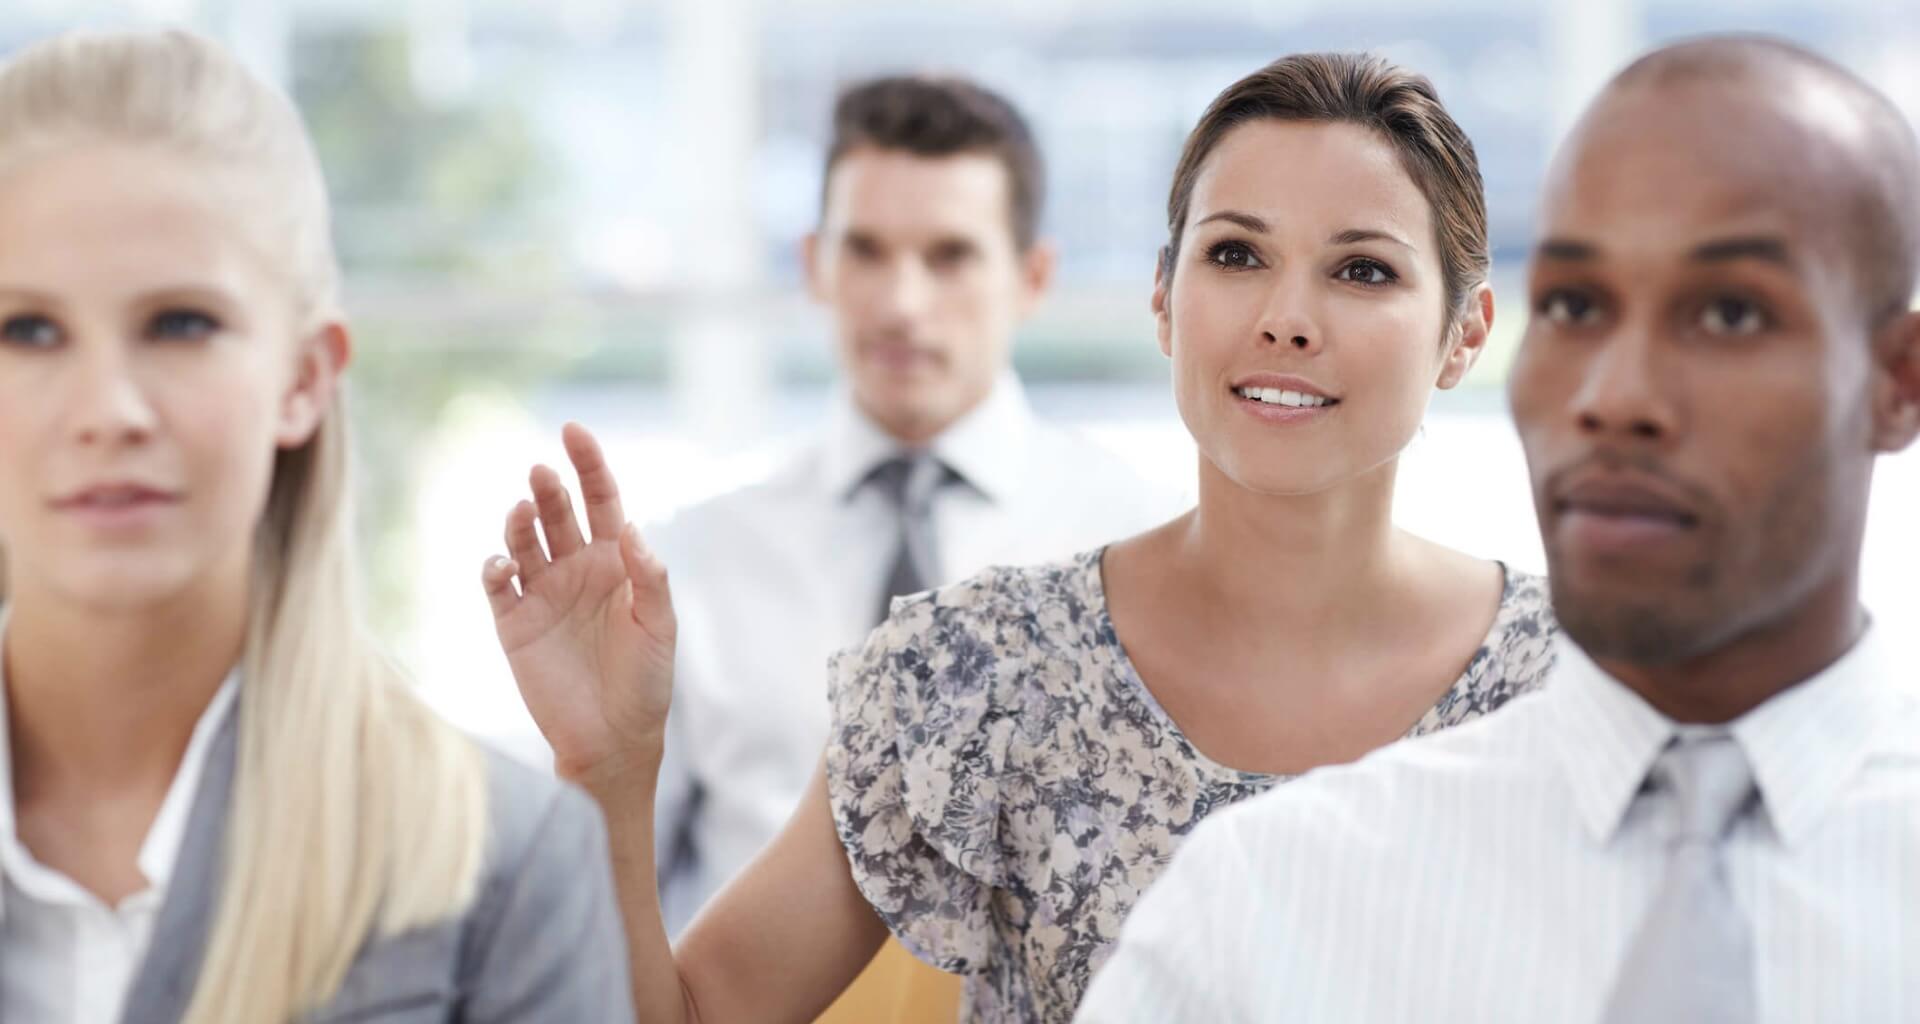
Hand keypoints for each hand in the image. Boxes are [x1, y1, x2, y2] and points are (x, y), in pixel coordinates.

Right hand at [481, 423, 675, 788]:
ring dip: (521, 523)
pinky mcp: (514, 625)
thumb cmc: (646, 683)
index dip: (588, 464)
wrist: (615, 740)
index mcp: (616, 562)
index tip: (573, 430)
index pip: (601, 500)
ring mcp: (543, 594)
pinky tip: (503, 565)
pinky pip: (498, 586)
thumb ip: (648, 578)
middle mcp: (576, 569)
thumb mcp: (659, 628)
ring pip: (524, 541)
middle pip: (559, 513)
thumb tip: (629, 527)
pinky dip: (495, 568)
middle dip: (550, 489)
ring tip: (524, 513)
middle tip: (542, 475)